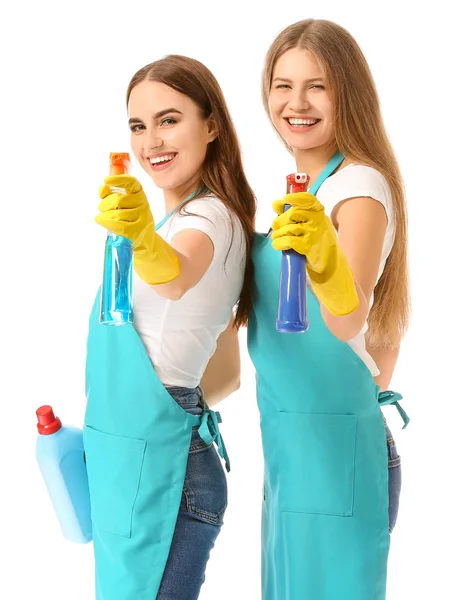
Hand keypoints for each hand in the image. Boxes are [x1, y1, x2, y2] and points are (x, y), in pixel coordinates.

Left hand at [95, 175, 179, 284]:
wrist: (147, 245)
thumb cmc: (133, 223)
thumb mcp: (129, 206)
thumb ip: (116, 195)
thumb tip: (103, 187)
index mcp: (141, 196)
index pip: (131, 183)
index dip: (118, 180)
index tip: (106, 180)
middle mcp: (143, 206)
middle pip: (118, 200)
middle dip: (105, 203)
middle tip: (102, 208)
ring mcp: (142, 220)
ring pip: (116, 213)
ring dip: (104, 215)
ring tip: (103, 218)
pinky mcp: (137, 232)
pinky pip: (117, 225)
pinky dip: (106, 222)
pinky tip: (101, 221)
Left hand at [271, 192, 358, 315]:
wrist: (330, 265)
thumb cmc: (317, 242)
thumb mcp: (312, 224)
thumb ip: (295, 213)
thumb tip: (276, 204)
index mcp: (319, 212)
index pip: (306, 198)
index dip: (291, 198)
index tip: (280, 203)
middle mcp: (318, 220)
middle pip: (292, 214)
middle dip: (279, 220)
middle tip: (276, 227)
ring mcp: (313, 233)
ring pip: (288, 227)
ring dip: (278, 233)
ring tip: (277, 238)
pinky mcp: (308, 247)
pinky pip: (288, 241)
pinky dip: (279, 243)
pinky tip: (279, 245)